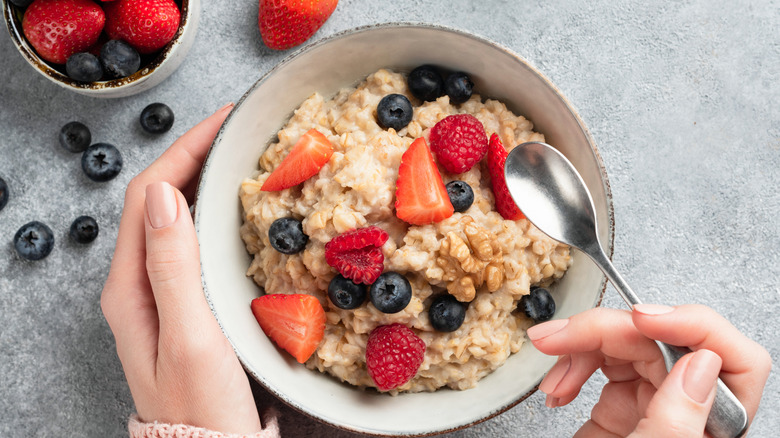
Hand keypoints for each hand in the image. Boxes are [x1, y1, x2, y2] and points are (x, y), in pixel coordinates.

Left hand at [101, 103, 263, 433]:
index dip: (184, 150)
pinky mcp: (186, 303)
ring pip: (177, 219)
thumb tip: (168, 196)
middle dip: (195, 156)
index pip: (150, 194)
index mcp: (130, 286)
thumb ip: (174, 267)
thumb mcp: (191, 337)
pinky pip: (193, 243)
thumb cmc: (203, 408)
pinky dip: (214, 214)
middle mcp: (139, 284)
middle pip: (160, 199)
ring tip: (241, 159)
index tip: (226, 123)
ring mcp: (161, 294)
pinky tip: (239, 212)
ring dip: (204, 181)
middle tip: (239, 132)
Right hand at [527, 304, 770, 436]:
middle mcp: (691, 414)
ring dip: (580, 346)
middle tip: (559, 337)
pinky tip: (556, 387)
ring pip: (628, 345)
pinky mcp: (622, 406)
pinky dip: (572, 364)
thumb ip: (678, 422)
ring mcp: (656, 406)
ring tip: (549, 363)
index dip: (693, 327)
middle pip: (664, 342)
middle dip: (604, 331)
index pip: (734, 360)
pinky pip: (602, 362)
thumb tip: (702, 364)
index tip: (641, 320)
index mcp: (714, 430)